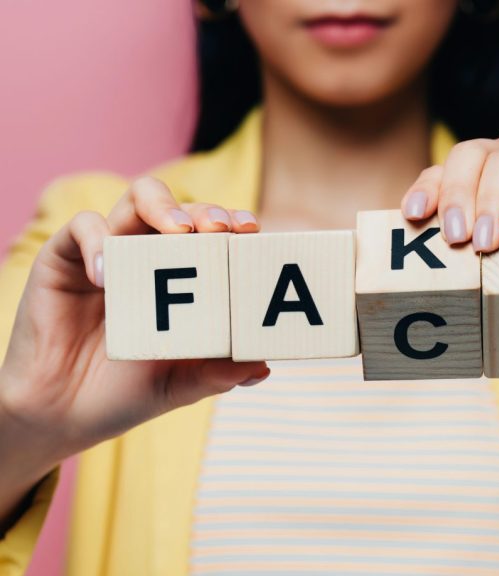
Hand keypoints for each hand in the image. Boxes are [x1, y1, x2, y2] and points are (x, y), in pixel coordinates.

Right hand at [0, 177, 269, 487]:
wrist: (62, 414)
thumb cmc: (127, 392)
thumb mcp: (180, 385)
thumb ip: (217, 375)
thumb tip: (261, 367)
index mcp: (186, 279)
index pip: (217, 237)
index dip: (236, 225)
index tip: (252, 231)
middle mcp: (152, 256)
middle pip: (185, 210)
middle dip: (206, 211)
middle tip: (220, 228)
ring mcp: (112, 253)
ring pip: (138, 200)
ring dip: (163, 206)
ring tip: (179, 230)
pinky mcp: (67, 258)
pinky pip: (82, 228)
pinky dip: (97, 242)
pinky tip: (107, 276)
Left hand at [400, 135, 498, 323]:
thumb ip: (473, 262)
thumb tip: (423, 292)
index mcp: (486, 181)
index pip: (446, 170)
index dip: (426, 188)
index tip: (413, 216)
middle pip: (472, 154)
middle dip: (455, 193)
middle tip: (454, 238)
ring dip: (488, 198)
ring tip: (483, 243)